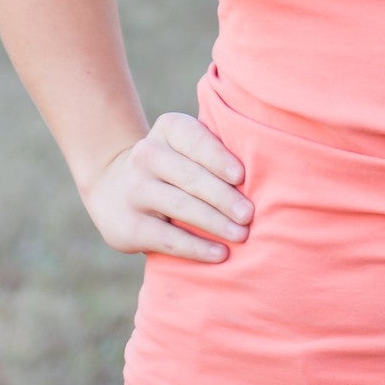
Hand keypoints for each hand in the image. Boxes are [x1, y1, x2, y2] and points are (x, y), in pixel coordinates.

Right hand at [82, 112, 252, 262]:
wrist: (114, 190)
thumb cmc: (176, 167)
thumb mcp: (187, 147)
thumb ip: (217, 152)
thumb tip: (270, 173)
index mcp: (168, 129)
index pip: (194, 140)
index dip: (217, 158)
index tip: (242, 176)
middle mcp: (146, 155)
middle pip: (190, 177)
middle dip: (223, 197)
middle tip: (250, 214)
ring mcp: (135, 190)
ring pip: (180, 206)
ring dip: (214, 222)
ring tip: (242, 234)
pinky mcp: (129, 225)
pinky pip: (167, 238)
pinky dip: (196, 247)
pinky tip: (220, 254)